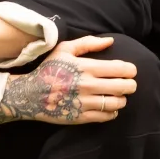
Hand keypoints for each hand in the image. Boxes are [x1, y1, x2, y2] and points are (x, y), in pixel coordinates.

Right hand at [0, 36, 139, 126]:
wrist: (28, 95)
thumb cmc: (49, 70)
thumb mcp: (65, 49)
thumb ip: (88, 43)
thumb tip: (111, 41)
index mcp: (87, 67)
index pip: (122, 69)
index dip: (131, 70)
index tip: (129, 71)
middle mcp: (88, 85)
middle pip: (125, 87)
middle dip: (130, 85)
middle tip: (127, 84)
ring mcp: (85, 103)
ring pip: (118, 103)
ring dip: (122, 99)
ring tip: (117, 95)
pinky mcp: (80, 117)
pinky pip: (106, 117)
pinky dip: (112, 112)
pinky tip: (108, 107)